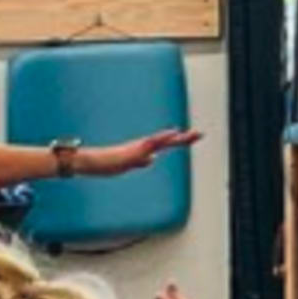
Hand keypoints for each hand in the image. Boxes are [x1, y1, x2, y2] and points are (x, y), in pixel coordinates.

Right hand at [87, 128, 204, 175]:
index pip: (166, 144)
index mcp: (145, 149)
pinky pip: (151, 143)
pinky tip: (172, 134)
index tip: (194, 136)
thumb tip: (153, 159)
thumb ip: (141, 161)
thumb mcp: (130, 164)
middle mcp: (145, 145)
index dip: (180, 140)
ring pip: (163, 141)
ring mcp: (140, 147)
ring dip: (177, 138)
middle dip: (184, 138)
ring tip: (192, 135)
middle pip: (169, 140)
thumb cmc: (110, 163)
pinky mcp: (135, 151)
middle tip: (200, 134)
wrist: (96, 162)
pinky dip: (163, 138)